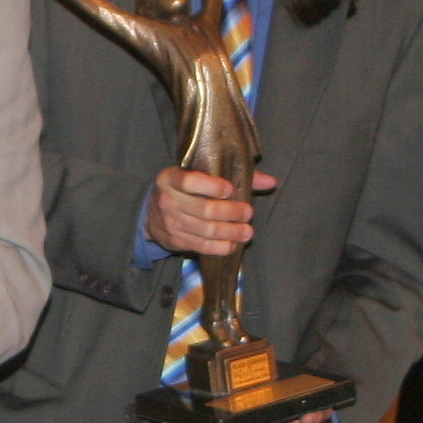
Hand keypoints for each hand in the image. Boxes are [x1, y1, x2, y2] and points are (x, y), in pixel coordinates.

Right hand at [148, 166, 275, 259]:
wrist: (151, 214)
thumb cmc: (185, 190)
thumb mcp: (199, 176)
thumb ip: (235, 175)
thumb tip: (270, 181)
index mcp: (171, 179)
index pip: (190, 181)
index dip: (211, 186)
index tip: (230, 189)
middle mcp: (168, 200)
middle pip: (204, 209)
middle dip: (230, 213)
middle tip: (248, 213)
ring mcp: (170, 223)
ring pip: (206, 230)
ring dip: (230, 232)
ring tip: (247, 232)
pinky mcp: (175, 241)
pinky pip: (201, 246)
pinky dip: (219, 247)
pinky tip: (232, 244)